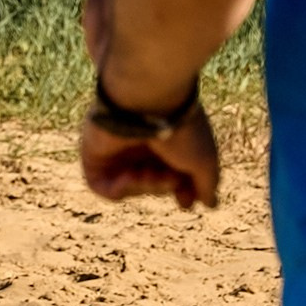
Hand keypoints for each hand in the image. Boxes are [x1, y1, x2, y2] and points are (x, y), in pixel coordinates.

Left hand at [79, 94, 220, 209]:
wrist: (145, 101)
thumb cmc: (179, 128)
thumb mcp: (204, 161)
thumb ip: (207, 184)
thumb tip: (210, 204)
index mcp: (169, 140)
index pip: (174, 176)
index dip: (181, 192)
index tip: (186, 201)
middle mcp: (143, 145)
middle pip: (153, 185)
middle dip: (163, 188)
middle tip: (169, 178)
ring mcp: (118, 151)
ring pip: (131, 188)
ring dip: (145, 187)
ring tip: (151, 173)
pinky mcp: (94, 157)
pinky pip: (105, 188)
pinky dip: (120, 189)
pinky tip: (130, 176)